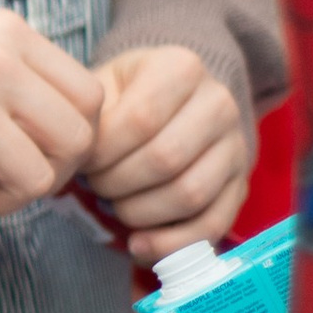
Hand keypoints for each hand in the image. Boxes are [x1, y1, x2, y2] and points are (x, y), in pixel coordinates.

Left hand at [86, 45, 249, 262]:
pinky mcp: (239, 186)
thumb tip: (72, 161)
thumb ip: (87, 117)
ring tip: (113, 204)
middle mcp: (219, 103)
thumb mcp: (103, 86)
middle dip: (116, 183)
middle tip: (95, 184)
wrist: (173, 99)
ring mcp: (235, 146)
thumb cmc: (126, 96)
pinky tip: (138, 245)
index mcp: (182, 68)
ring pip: (189, 194)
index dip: (102, 152)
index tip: (82, 160)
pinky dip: (171, 244)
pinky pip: (211, 226)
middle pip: (165, 160)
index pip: (140, 120)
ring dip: (139, 213)